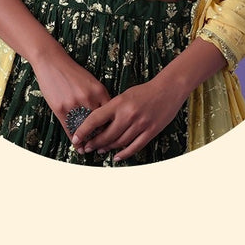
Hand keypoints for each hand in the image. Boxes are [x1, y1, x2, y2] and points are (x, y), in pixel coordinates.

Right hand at [32, 47, 110, 139]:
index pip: (110, 115)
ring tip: (90, 149)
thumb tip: (105, 114)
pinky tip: (78, 146)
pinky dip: (75, 140)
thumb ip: (98, 96)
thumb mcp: (90, 81)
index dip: (112, 128)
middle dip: (102, 138)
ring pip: (85, 129)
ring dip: (88, 141)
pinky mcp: (61, 109)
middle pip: (100, 124)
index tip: (113, 136)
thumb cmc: (72, 71)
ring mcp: (74, 104)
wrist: (52, 61)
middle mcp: (89, 98)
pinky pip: (70, 129)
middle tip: (103, 148)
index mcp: (99, 90)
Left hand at [70, 78, 184, 161]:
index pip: (96, 119)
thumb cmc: (145, 91)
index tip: (76, 137)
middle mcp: (128, 114)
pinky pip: (135, 147)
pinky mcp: (151, 131)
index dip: (84, 130)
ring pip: (119, 143)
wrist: (169, 88)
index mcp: (119, 103)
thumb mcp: (125, 95)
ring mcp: (140, 124)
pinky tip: (117, 156)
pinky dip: (124, 154)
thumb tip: (99, 124)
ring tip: (101, 150)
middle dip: (95, 143)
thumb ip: (113, 109)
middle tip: (88, 147)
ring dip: (108, 148)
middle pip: (107, 135)